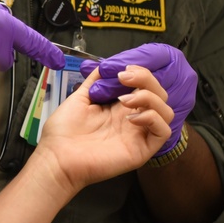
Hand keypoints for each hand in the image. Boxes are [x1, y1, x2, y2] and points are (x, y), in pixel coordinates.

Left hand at [33, 68, 171, 193]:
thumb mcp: (80, 98)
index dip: (141, 73)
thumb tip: (107, 65)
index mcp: (119, 107)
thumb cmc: (64, 133)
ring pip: (166, 112)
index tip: (124, 69)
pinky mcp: (141, 150)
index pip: (145, 86)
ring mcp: (138, 134)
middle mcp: (132, 119)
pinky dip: (152, 119)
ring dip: (150, 98)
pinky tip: (130, 119)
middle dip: (147, 80)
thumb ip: (95, 81)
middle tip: (125, 78)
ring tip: (125, 100)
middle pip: (159, 95)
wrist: (57, 157)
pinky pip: (163, 132)